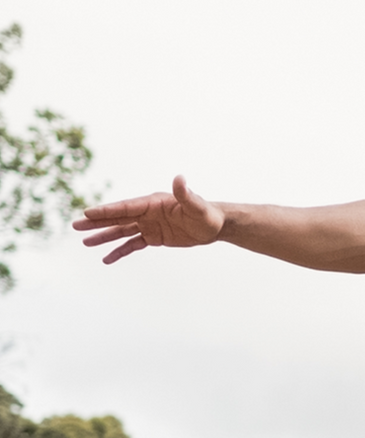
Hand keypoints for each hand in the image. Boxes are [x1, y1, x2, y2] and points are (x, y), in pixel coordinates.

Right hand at [73, 175, 225, 263]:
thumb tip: (180, 179)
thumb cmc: (206, 214)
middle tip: (75, 226)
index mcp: (152, 203)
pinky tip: (107, 259)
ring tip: (85, 243)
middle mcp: (146, 213)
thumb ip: (185, 194)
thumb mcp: (196, 206)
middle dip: (96, 222)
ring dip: (103, 237)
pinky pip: (132, 245)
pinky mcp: (153, 237)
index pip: (125, 207)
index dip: (106, 211)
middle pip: (117, 218)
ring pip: (121, 232)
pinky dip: (120, 251)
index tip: (87, 213)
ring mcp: (148, 225)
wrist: (214, 226)